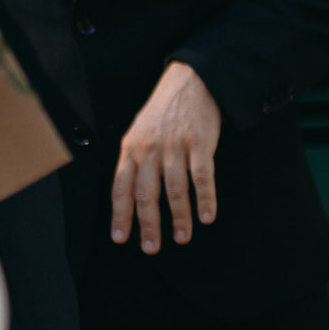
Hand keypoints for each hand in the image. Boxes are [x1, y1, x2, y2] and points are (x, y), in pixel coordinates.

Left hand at [110, 62, 220, 252]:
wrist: (190, 81)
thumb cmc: (164, 110)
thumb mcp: (139, 131)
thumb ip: (134, 160)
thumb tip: (129, 196)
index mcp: (131, 148)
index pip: (121, 187)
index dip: (121, 215)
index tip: (121, 238)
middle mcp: (150, 149)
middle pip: (147, 194)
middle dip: (149, 225)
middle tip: (151, 248)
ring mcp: (176, 146)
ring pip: (175, 190)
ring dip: (179, 217)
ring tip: (182, 237)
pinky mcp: (200, 143)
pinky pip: (202, 177)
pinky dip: (205, 199)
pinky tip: (207, 216)